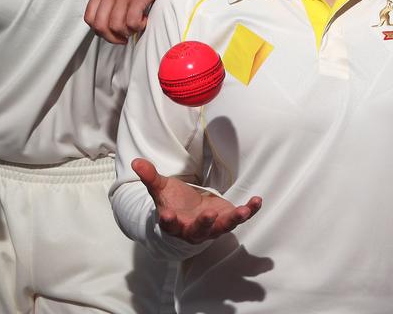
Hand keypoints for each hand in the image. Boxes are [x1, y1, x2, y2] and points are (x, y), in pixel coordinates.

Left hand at [85, 0, 186, 43]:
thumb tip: (111, 20)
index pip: (89, 18)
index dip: (100, 31)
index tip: (112, 33)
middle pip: (99, 26)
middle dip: (112, 37)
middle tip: (124, 37)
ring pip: (115, 26)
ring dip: (127, 32)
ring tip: (137, 25)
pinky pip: (132, 22)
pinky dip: (138, 26)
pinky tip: (144, 19)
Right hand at [133, 158, 261, 243]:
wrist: (188, 213)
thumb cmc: (173, 201)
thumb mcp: (160, 188)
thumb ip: (150, 177)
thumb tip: (135, 161)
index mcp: (173, 223)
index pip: (169, 224)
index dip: (168, 221)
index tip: (166, 216)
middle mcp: (193, 229)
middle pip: (199, 230)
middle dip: (205, 223)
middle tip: (209, 214)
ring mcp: (212, 227)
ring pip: (223, 227)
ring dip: (234, 220)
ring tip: (243, 211)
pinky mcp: (226, 219)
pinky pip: (240, 217)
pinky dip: (249, 210)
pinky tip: (257, 201)